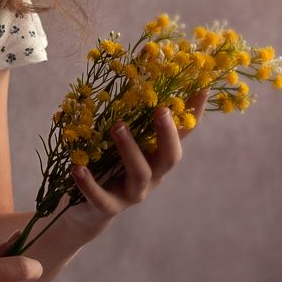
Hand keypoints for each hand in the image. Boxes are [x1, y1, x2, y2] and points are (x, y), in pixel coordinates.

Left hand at [65, 90, 208, 236]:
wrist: (84, 210)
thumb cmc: (105, 165)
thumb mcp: (117, 139)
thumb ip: (127, 113)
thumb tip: (136, 70)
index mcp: (156, 156)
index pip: (181, 134)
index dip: (193, 113)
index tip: (204, 85)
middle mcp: (151, 175)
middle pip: (170, 157)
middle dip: (167, 134)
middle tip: (161, 110)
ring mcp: (131, 193)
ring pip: (139, 173)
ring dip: (129, 148)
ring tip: (117, 127)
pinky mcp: (107, 207)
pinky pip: (100, 196)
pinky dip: (89, 182)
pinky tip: (77, 167)